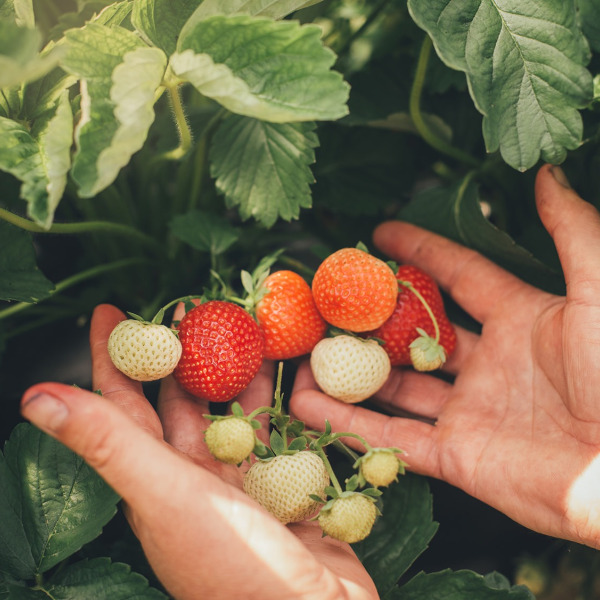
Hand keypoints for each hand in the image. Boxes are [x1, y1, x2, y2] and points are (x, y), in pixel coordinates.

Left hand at [20, 304, 377, 599]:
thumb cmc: (237, 567)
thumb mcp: (167, 499)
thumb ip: (110, 446)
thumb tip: (37, 398)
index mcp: (155, 480)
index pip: (122, 405)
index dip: (113, 357)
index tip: (111, 311)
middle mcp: (192, 478)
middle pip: (178, 399)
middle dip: (179, 352)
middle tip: (190, 306)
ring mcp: (239, 480)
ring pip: (229, 408)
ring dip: (233, 368)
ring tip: (242, 327)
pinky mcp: (281, 483)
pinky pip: (274, 426)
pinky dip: (278, 397)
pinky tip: (287, 371)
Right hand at [291, 164, 599, 549]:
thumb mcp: (599, 293)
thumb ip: (572, 232)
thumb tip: (545, 172)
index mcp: (520, 320)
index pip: (458, 275)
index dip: (421, 252)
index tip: (380, 232)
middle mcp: (487, 364)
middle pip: (414, 333)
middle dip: (372, 315)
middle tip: (327, 297)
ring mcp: (467, 411)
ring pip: (394, 386)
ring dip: (349, 371)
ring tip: (304, 352)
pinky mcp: (455, 456)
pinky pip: (390, 436)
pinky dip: (347, 422)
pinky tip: (305, 403)